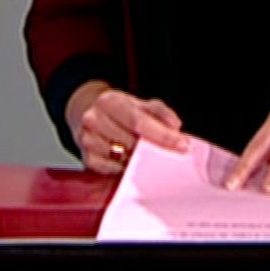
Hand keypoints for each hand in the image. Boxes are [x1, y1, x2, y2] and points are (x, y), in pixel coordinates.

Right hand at [65, 81, 188, 175]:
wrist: (89, 115)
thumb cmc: (120, 112)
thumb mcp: (140, 105)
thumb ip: (160, 112)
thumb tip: (175, 126)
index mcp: (109, 101)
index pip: (139, 121)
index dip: (163, 135)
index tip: (183, 145)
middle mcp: (94, 119)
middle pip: (131, 142)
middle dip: (153, 150)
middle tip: (169, 154)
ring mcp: (87, 139)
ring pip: (122, 157)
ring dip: (138, 160)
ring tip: (145, 155)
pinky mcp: (86, 158)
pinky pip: (111, 169)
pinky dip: (124, 168)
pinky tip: (129, 162)